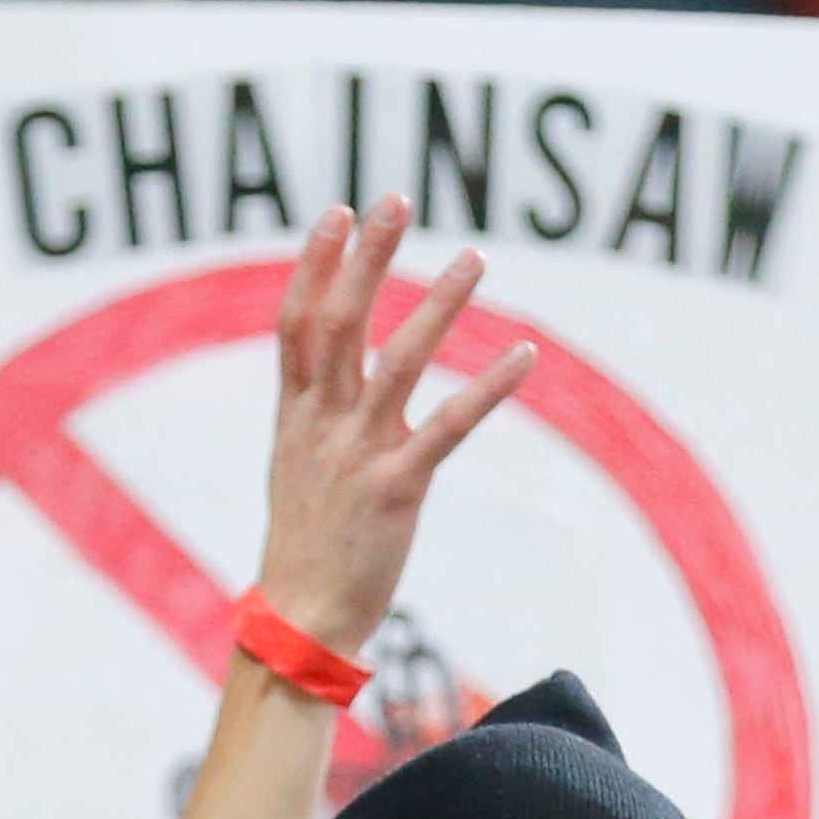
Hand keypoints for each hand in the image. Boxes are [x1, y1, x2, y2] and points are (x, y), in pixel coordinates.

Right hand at [257, 194, 536, 656]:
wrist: (302, 618)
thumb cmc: (307, 544)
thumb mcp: (296, 466)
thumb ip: (312, 413)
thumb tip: (323, 374)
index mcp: (294, 414)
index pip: (297, 321)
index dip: (315, 263)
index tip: (336, 211)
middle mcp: (322, 423)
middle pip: (342, 322)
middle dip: (368, 256)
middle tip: (395, 200)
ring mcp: (358, 453)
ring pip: (400, 361)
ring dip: (439, 305)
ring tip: (475, 258)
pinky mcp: (398, 488)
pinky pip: (450, 426)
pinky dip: (489, 388)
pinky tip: (523, 356)